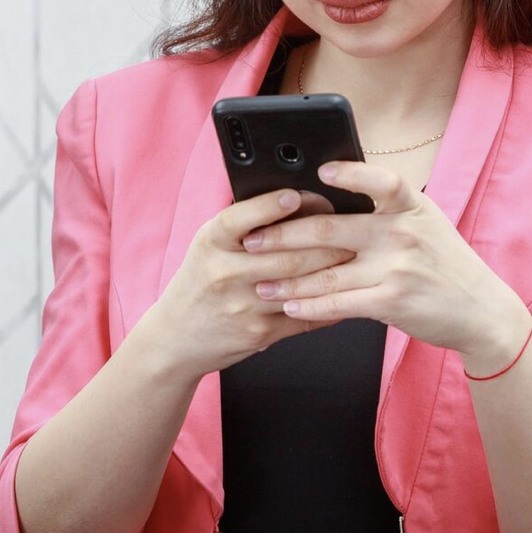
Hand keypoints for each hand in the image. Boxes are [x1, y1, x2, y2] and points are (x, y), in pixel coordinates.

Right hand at [134, 188, 355, 381]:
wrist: (176, 336)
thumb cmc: (201, 280)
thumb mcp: (209, 246)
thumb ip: (244, 225)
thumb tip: (296, 199)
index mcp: (210, 243)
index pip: (238, 219)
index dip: (267, 206)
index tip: (294, 196)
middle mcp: (224, 273)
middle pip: (284, 254)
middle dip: (325, 241)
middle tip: (350, 228)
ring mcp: (242, 306)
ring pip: (299, 285)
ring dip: (333, 270)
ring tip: (355, 256)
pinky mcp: (259, 334)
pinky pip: (304, 316)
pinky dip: (329, 303)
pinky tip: (346, 291)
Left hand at [236, 161, 530, 365]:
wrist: (481, 310)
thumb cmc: (444, 263)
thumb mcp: (425, 223)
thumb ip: (386, 210)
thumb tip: (329, 197)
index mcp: (411, 206)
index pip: (382, 180)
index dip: (351, 173)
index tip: (320, 170)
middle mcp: (403, 233)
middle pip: (331, 229)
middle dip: (283, 235)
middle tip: (251, 239)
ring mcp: (397, 268)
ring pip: (328, 271)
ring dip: (287, 280)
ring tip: (258, 281)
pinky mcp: (393, 301)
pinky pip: (341, 303)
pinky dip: (310, 306)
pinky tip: (289, 306)